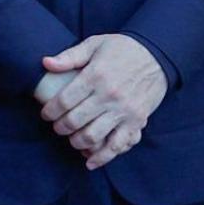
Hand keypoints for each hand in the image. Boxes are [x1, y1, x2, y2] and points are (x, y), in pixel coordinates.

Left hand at [38, 34, 166, 169]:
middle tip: (58, 126)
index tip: (46, 114)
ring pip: (92, 137)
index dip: (50, 111)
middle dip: (60, 127)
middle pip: (75, 121)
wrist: (157, 55)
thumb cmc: (123, 49)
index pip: (65, 100)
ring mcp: (123, 110)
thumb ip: (70, 56)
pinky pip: (117, 145)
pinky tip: (90, 161)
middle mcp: (109, 95)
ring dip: (76, 142)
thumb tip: (46, 63)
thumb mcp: (95, 44)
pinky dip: (102, 157)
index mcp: (95, 75)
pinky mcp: (136, 121)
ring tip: (72, 138)